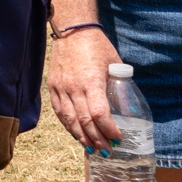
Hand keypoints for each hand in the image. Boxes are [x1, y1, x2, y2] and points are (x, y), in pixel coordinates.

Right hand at [45, 27, 123, 149]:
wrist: (72, 30)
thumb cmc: (97, 46)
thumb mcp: (114, 64)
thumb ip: (120, 87)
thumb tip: (128, 110)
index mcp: (91, 81)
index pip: (99, 113)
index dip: (109, 129)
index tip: (118, 138)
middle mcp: (73, 87)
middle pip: (84, 121)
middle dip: (97, 139)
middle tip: (108, 151)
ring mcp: (61, 88)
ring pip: (69, 120)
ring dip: (81, 137)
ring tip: (92, 149)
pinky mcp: (53, 87)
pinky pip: (59, 112)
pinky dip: (68, 125)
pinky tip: (77, 134)